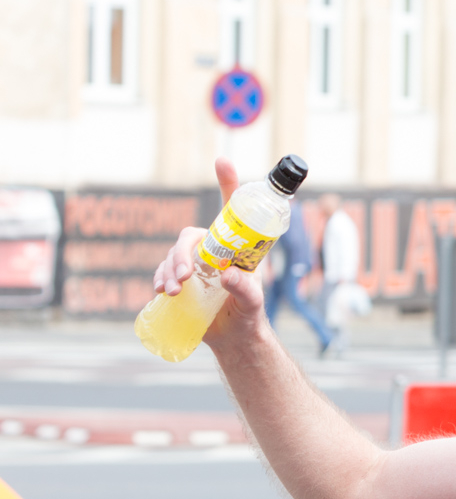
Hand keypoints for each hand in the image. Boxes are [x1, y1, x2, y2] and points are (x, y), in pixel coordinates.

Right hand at [151, 158, 266, 346]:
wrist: (233, 338)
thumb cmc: (248, 315)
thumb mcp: (253, 304)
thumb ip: (247, 291)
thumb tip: (229, 277)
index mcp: (233, 248)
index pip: (230, 211)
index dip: (227, 184)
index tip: (222, 161)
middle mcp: (211, 251)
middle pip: (189, 237)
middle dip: (181, 253)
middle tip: (184, 276)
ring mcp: (193, 265)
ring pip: (172, 256)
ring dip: (167, 270)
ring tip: (173, 293)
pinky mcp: (178, 280)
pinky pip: (162, 272)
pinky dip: (159, 279)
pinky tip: (161, 293)